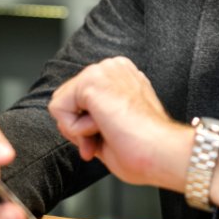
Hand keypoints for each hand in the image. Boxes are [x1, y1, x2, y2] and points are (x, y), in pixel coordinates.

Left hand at [48, 57, 190, 189]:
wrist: (160, 151)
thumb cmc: (146, 147)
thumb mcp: (114, 127)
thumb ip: (92, 119)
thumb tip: (67, 123)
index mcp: (123, 75)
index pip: (82, 99)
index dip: (88, 126)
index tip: (109, 137)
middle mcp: (114, 67)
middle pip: (68, 100)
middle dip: (79, 128)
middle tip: (101, 141)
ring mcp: (103, 70)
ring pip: (61, 104)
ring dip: (80, 129)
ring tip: (108, 132)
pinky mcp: (90, 80)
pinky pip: (58, 109)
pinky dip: (75, 129)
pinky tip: (103, 127)